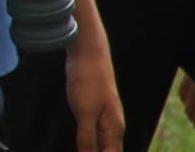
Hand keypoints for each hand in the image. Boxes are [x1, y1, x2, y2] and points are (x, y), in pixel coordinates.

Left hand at [65, 36, 124, 150]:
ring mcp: (105, 116)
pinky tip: (82, 142)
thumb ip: (87, 139)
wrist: (88, 52)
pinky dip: (89, 140)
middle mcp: (113, 125)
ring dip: (93, 149)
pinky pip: (95, 131)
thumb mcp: (84, 113)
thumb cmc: (87, 81)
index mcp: (114, 130)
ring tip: (82, 149)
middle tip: (80, 151)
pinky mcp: (95, 107)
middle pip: (109, 151)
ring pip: (103, 142)